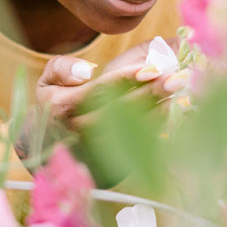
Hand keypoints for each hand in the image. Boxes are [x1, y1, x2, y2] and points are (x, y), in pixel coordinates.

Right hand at [17, 38, 189, 158]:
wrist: (51, 142)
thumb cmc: (55, 102)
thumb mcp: (47, 80)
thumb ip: (63, 68)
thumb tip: (88, 72)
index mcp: (64, 108)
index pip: (101, 90)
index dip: (128, 77)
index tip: (153, 67)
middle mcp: (80, 130)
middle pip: (123, 109)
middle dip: (153, 92)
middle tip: (178, 78)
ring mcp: (97, 147)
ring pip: (134, 128)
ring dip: (160, 109)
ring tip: (179, 90)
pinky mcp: (111, 159)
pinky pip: (139, 142)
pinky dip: (158, 124)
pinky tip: (173, 108)